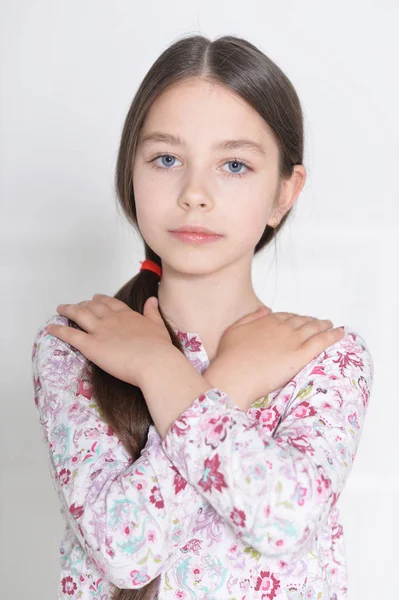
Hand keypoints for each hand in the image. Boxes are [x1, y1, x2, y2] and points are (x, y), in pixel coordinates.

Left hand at [45, 294, 171, 386]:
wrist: (154, 362)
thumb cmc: (160, 349)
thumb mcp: (159, 326)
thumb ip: (152, 312)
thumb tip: (151, 300)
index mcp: (128, 315)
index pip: (111, 303)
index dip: (101, 300)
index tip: (95, 298)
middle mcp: (111, 319)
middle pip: (93, 306)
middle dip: (83, 304)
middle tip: (77, 305)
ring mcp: (100, 331)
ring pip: (79, 315)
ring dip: (68, 310)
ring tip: (60, 309)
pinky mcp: (90, 345)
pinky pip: (70, 335)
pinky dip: (59, 330)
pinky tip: (50, 328)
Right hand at [203, 309, 344, 409]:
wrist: (234, 375)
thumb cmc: (229, 358)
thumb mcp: (234, 330)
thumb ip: (250, 318)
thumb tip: (265, 310)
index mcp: (267, 321)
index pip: (286, 316)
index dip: (295, 318)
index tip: (300, 320)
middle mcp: (282, 327)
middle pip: (302, 321)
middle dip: (312, 321)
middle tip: (320, 323)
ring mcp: (293, 340)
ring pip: (314, 329)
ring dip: (325, 325)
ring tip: (332, 326)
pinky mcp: (300, 355)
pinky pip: (322, 341)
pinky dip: (333, 335)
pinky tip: (341, 333)